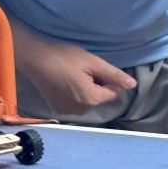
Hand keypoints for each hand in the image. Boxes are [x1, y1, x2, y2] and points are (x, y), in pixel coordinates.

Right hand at [18, 40, 135, 114]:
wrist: (34, 58)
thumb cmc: (64, 56)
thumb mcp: (93, 62)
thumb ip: (114, 75)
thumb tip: (133, 85)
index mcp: (91, 100)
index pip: (113, 92)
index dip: (107, 79)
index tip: (93, 67)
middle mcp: (80, 111)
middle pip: (99, 98)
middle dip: (96, 84)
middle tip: (81, 69)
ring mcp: (67, 111)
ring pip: (87, 100)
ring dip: (86, 89)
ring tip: (72, 74)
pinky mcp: (57, 109)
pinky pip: (75, 102)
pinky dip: (74, 93)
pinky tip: (64, 80)